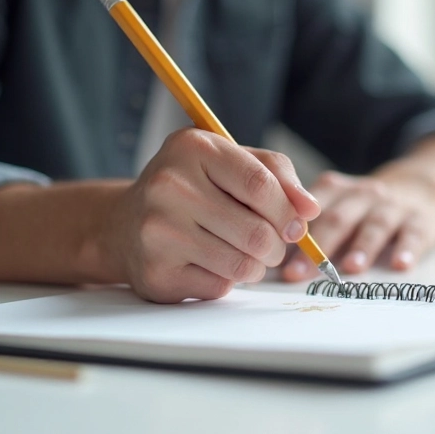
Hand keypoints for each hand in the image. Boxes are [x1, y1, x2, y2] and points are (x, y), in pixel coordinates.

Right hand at [96, 129, 319, 302]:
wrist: (125, 224)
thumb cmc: (192, 188)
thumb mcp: (231, 161)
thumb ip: (276, 174)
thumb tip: (309, 209)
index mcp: (191, 147)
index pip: (260, 185)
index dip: (289, 211)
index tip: (297, 224)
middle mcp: (169, 185)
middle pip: (257, 232)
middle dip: (277, 245)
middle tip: (272, 244)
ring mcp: (158, 231)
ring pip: (243, 264)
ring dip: (257, 266)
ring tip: (245, 254)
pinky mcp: (156, 272)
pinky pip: (220, 286)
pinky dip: (228, 280)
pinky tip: (210, 264)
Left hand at [280, 171, 434, 281]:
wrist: (423, 186)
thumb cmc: (366, 207)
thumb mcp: (339, 204)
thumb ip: (309, 227)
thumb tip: (270, 258)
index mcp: (336, 190)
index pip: (310, 207)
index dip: (292, 229)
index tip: (274, 253)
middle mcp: (363, 194)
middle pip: (338, 218)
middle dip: (318, 246)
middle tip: (299, 273)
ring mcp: (393, 206)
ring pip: (375, 224)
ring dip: (362, 246)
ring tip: (349, 268)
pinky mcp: (421, 220)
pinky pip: (414, 233)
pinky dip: (408, 248)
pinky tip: (401, 265)